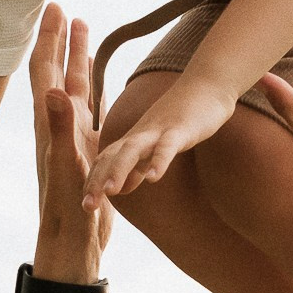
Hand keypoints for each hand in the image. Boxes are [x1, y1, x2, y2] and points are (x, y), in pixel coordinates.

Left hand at [29, 6, 110, 282]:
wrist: (70, 244)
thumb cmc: (66, 210)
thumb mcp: (66, 165)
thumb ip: (59, 128)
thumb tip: (54, 88)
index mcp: (52, 125)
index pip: (46, 71)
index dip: (47, 39)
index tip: (52, 6)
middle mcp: (58, 126)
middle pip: (58, 72)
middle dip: (60, 40)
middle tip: (63, 7)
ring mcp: (72, 138)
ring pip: (75, 88)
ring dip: (77, 59)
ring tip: (81, 31)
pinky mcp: (87, 152)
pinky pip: (89, 111)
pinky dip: (92, 90)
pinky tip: (95, 86)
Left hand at [83, 74, 234, 210]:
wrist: (207, 85)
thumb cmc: (182, 118)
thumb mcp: (155, 146)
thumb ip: (138, 166)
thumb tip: (123, 188)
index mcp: (133, 140)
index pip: (105, 162)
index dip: (93, 183)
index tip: (84, 207)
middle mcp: (140, 135)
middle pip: (112, 157)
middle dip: (97, 181)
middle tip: (86, 207)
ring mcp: (159, 130)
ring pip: (133, 150)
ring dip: (119, 169)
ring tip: (110, 192)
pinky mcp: (180, 128)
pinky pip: (167, 145)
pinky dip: (159, 160)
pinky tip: (153, 178)